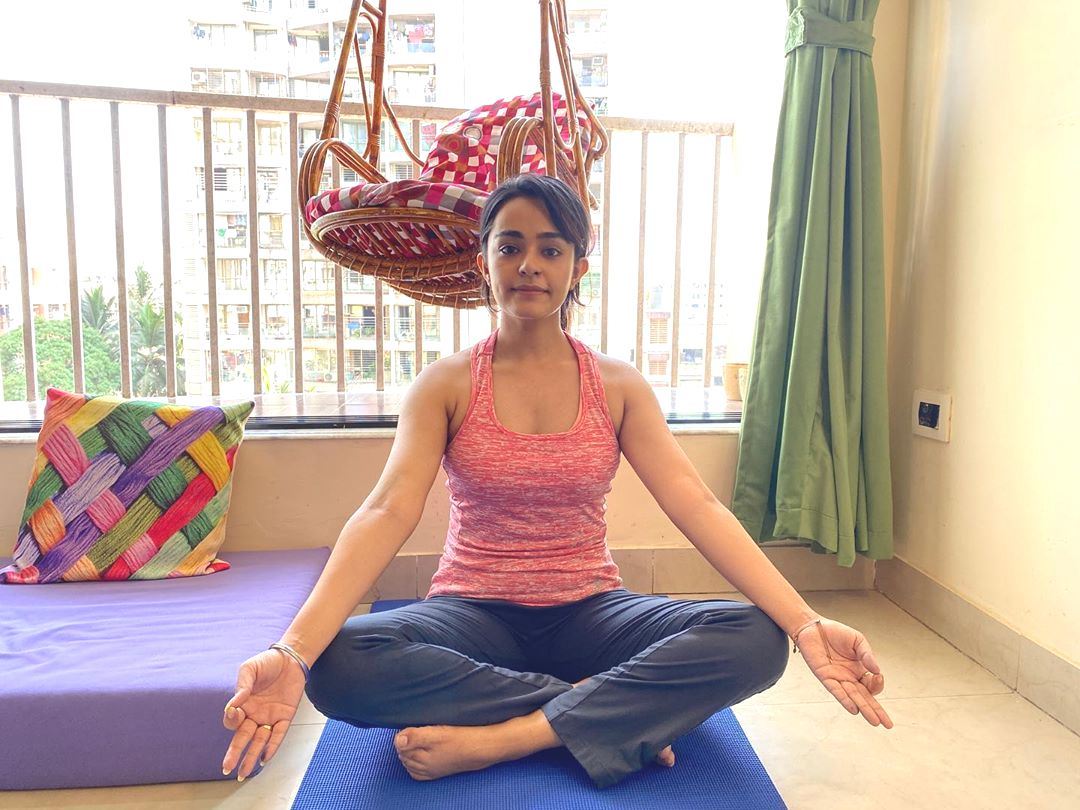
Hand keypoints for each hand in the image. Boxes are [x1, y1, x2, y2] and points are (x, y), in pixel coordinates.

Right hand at [221, 648, 307, 779]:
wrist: (291, 658)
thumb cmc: (267, 663)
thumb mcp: (250, 669)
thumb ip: (242, 686)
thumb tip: (233, 705)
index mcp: (243, 705)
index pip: (233, 721)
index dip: (232, 719)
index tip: (234, 711)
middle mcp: (254, 714)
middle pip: (242, 738)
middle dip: (234, 753)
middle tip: (226, 769)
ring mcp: (269, 717)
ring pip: (258, 741)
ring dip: (251, 756)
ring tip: (243, 773)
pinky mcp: (285, 716)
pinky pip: (278, 734)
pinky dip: (272, 746)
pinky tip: (265, 759)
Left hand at [795, 617, 893, 728]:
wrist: (814, 626)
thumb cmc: (835, 632)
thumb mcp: (858, 640)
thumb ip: (867, 655)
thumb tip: (878, 671)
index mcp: (859, 669)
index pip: (872, 685)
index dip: (877, 684)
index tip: (878, 676)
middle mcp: (849, 677)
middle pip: (865, 697)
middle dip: (876, 710)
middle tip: (887, 724)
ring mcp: (838, 678)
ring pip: (853, 697)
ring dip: (864, 709)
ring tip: (874, 721)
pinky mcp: (825, 677)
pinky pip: (836, 691)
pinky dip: (845, 700)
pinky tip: (854, 709)